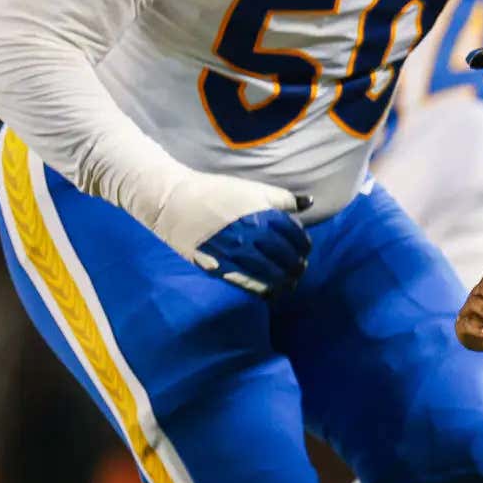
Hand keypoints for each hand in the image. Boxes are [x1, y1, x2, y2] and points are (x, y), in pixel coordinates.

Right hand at [150, 172, 310, 296]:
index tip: (304, 249)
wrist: (174, 202)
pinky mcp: (218, 266)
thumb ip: (282, 198)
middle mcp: (250, 236)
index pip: (294, 236)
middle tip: (300, 268)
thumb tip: (309, 203)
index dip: (303, 245)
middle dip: (297, 265)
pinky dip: (263, 290)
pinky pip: (247, 283)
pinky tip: (271, 293)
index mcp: (262, 216)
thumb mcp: (253, 189)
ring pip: (269, 274)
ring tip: (290, 283)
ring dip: (284, 281)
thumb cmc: (216, 192)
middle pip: (285, 257)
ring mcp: (234, 253)